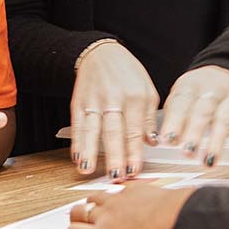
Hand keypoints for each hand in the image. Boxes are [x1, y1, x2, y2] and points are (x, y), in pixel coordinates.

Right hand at [69, 183, 193, 228]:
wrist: (178, 217)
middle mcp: (106, 214)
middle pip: (78, 211)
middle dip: (77, 216)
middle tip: (81, 220)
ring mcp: (119, 199)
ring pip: (93, 196)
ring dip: (93, 202)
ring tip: (97, 208)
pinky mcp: (134, 187)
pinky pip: (118, 188)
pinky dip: (116, 192)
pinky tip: (121, 197)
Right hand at [71, 41, 158, 180]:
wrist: (101, 53)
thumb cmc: (127, 73)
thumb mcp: (147, 90)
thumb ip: (150, 117)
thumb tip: (153, 142)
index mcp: (134, 96)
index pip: (135, 130)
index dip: (134, 152)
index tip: (135, 170)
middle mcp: (113, 99)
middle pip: (113, 131)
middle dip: (114, 155)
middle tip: (116, 175)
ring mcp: (94, 101)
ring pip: (91, 129)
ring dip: (89, 151)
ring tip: (88, 169)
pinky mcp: (78, 102)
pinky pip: (77, 124)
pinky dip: (76, 142)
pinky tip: (76, 157)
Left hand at [159, 66, 228, 166]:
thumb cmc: (202, 89)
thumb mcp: (183, 93)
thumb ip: (173, 114)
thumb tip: (162, 140)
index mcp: (192, 84)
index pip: (182, 102)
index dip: (175, 121)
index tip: (168, 140)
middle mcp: (213, 88)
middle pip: (203, 111)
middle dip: (194, 133)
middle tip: (187, 152)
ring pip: (224, 119)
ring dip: (216, 143)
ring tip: (209, 161)